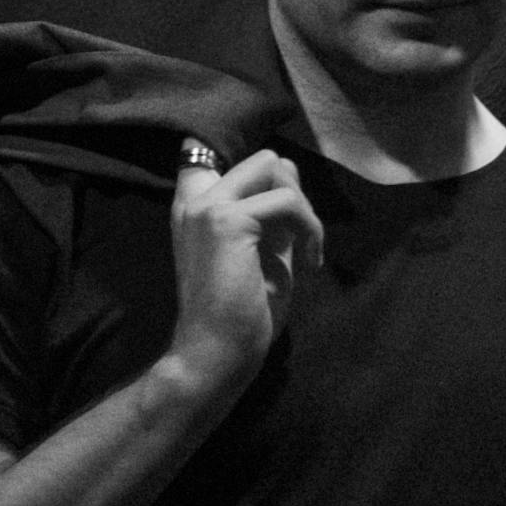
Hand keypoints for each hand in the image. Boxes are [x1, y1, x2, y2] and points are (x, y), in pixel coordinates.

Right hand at [165, 140, 323, 393]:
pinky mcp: (227, 220)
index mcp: (196, 205)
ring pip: (275, 166)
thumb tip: (292, 183)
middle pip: (263, 158)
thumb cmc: (241, 313)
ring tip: (308, 250)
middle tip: (303, 236)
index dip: (262, 170)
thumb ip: (272, 216)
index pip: (217, 152)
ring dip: (305, 208)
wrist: (217, 352)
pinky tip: (310, 260)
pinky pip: (288, 200)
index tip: (285, 204)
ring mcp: (208, 206)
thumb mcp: (264, 252)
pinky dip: (310, 227)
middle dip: (296, 191)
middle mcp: (195, 198)